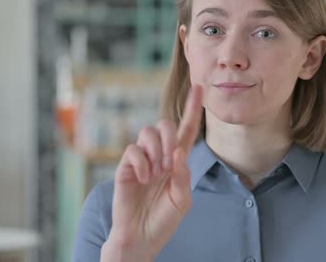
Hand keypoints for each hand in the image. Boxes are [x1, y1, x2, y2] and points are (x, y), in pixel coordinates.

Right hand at [102, 85, 202, 260]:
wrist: (141, 237)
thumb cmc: (163, 220)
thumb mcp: (182, 200)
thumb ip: (183, 176)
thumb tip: (178, 152)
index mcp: (178, 160)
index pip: (187, 128)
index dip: (193, 108)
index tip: (199, 88)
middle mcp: (160, 155)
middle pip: (165, 124)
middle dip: (170, 139)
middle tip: (169, 165)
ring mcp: (142, 159)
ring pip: (148, 132)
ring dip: (156, 151)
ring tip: (156, 174)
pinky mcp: (125, 166)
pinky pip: (133, 150)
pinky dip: (142, 163)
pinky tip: (144, 179)